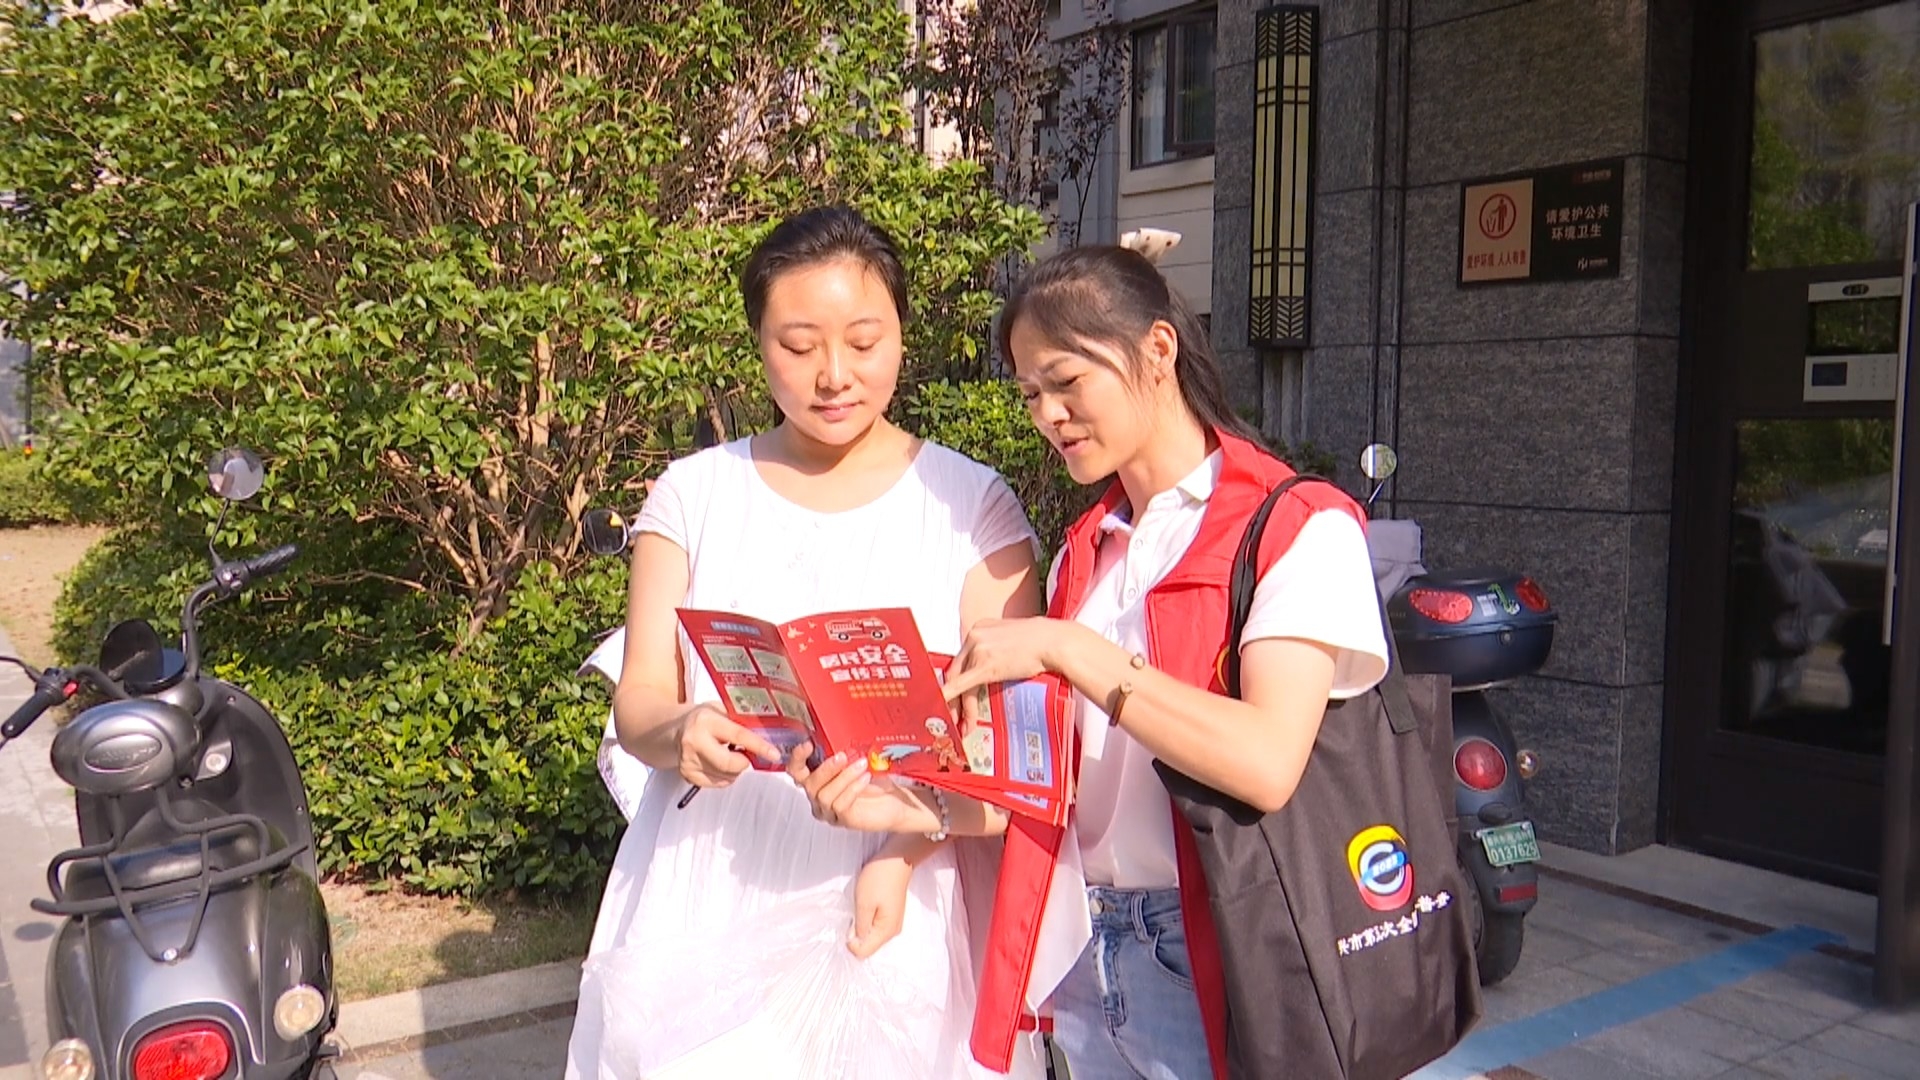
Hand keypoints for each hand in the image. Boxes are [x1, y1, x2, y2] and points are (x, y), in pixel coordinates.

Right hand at [673, 704, 780, 790]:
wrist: (674, 730)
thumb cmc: (703, 719)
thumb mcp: (721, 710)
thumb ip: (741, 721)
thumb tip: (769, 734)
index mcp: (706, 720)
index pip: (739, 735)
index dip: (759, 747)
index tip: (774, 754)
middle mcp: (694, 741)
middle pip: (729, 764)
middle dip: (744, 762)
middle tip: (746, 755)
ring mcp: (688, 760)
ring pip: (726, 776)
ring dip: (735, 769)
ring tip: (728, 754)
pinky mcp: (687, 774)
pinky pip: (717, 783)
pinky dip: (724, 776)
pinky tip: (718, 762)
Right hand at [787, 744, 937, 833]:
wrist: (896, 802)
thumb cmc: (875, 781)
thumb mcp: (856, 761)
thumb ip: (843, 753)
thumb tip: (838, 735)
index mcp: (817, 780)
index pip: (796, 771)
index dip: (797, 758)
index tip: (807, 744)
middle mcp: (818, 798)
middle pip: (809, 785)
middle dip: (825, 768)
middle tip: (842, 756)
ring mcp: (829, 811)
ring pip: (825, 795)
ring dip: (843, 777)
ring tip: (861, 764)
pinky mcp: (842, 820)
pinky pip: (839, 804)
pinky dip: (852, 789)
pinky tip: (865, 778)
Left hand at [849, 853, 912, 958]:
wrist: (896, 860)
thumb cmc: (879, 879)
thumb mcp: (864, 903)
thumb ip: (858, 926)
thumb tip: (853, 942)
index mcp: (886, 931)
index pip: (863, 952)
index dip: (850, 942)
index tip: (847, 923)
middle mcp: (892, 932)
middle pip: (868, 946)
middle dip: (855, 935)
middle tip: (852, 914)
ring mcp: (893, 924)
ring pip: (871, 936)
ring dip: (860, 927)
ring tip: (859, 907)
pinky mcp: (891, 915)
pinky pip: (875, 927)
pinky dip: (866, 921)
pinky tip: (865, 906)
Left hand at [941, 616, 1080, 709]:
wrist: (1054, 641)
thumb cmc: (1042, 640)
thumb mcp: (1011, 638)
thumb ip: (997, 648)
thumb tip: (994, 663)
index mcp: (979, 628)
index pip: (961, 658)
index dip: (957, 680)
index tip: (957, 694)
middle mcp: (974, 637)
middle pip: (956, 671)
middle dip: (953, 697)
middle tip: (954, 715)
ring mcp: (978, 651)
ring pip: (960, 683)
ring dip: (961, 707)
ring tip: (966, 725)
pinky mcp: (985, 666)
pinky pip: (962, 687)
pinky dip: (951, 699)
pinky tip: (950, 713)